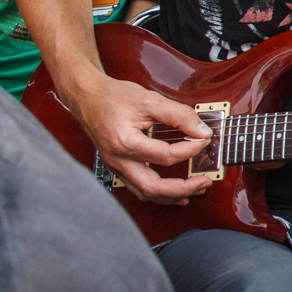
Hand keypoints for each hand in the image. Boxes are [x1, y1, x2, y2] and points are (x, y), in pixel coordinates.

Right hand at [69, 72, 213, 203]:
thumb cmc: (113, 96)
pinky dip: (159, 193)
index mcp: (125, 143)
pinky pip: (138, 188)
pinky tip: (175, 192)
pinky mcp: (117, 166)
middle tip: (205, 181)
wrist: (87, 96)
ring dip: (172, 195)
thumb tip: (202, 132)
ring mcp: (116, 166)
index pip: (166, 156)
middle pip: (153, 187)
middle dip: (183, 188)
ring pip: (145, 193)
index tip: (204, 140)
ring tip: (196, 189)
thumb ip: (179, 115)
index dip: (190, 150)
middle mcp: (118, 160)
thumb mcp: (150, 100)